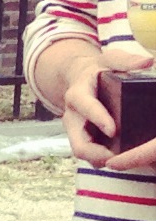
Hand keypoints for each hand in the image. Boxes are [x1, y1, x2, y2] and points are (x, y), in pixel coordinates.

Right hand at [60, 43, 155, 169]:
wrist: (81, 78)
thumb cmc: (99, 69)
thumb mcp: (110, 59)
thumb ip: (127, 60)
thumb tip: (147, 62)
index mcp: (78, 95)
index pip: (85, 107)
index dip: (98, 118)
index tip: (113, 129)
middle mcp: (72, 116)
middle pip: (78, 143)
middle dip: (97, 154)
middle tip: (120, 159)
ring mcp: (76, 130)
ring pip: (84, 153)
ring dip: (103, 160)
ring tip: (127, 162)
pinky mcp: (83, 138)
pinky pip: (91, 155)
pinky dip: (106, 159)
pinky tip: (126, 160)